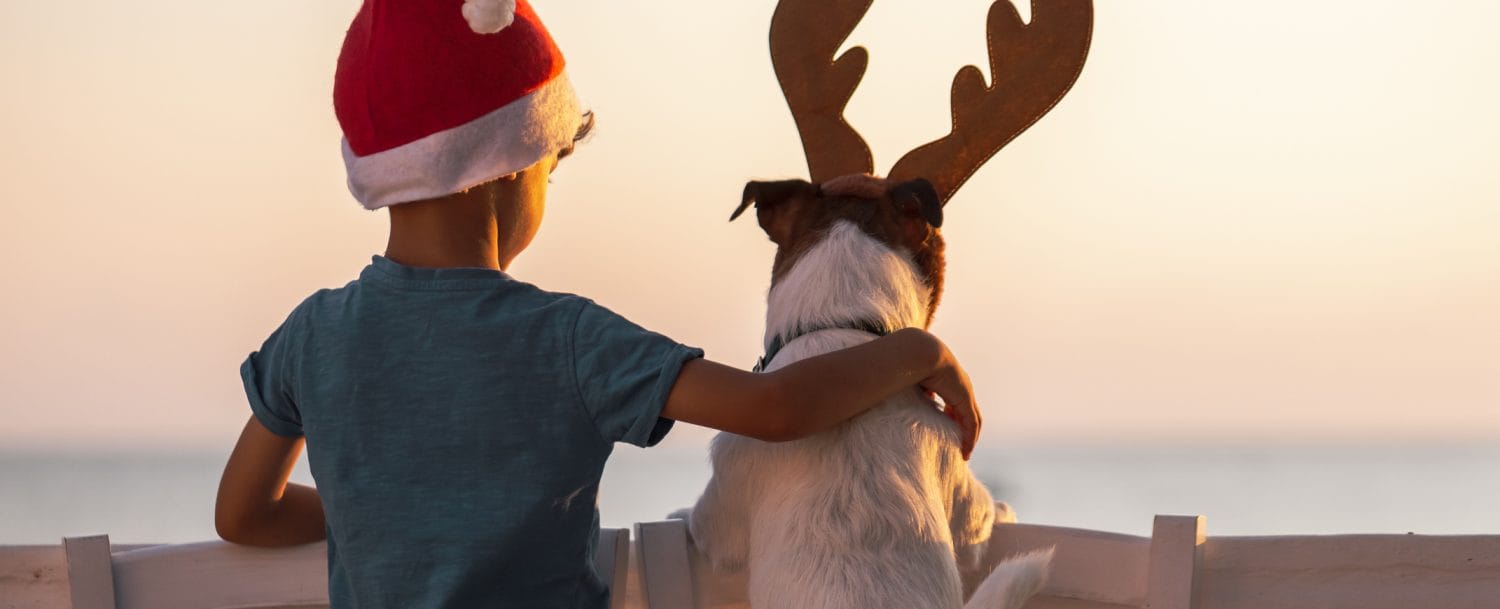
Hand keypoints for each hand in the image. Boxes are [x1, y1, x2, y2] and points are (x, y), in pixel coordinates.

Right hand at [916, 336, 980, 459]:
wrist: (920, 352)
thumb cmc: (911, 362)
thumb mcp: (912, 379)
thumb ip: (915, 388)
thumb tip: (910, 396)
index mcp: (949, 379)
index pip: (956, 400)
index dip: (953, 413)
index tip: (947, 425)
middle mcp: (961, 385)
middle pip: (968, 410)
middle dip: (964, 426)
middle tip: (959, 442)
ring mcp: (965, 392)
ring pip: (973, 419)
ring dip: (970, 436)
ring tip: (964, 451)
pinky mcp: (965, 399)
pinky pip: (971, 424)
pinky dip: (970, 438)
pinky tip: (966, 451)